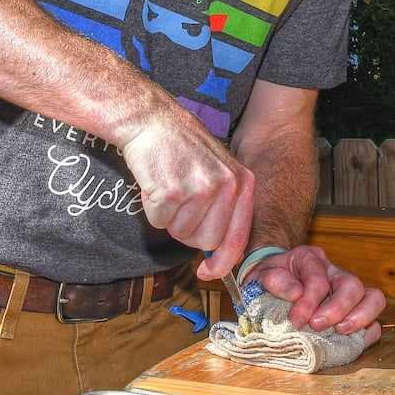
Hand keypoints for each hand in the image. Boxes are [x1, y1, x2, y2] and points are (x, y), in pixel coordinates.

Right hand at [119, 108, 256, 263]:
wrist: (152, 120)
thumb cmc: (182, 148)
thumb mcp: (219, 171)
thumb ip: (226, 208)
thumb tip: (221, 253)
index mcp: (243, 182)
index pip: (238, 237)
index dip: (222, 262)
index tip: (208, 273)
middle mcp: (226, 186)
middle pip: (207, 241)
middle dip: (188, 233)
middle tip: (179, 208)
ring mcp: (199, 188)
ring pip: (181, 234)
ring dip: (168, 218)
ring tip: (168, 188)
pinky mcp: (171, 191)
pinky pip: (159, 222)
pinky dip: (152, 210)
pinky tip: (155, 184)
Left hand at [238, 245, 385, 345]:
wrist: (272, 283)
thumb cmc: (269, 280)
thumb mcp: (261, 274)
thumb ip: (274, 280)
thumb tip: (296, 293)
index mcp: (310, 259)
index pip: (318, 278)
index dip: (309, 301)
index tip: (296, 320)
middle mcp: (334, 272)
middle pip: (352, 284)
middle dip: (337, 308)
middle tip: (317, 325)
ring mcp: (348, 290)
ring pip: (373, 297)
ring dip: (361, 317)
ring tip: (341, 332)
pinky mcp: (355, 309)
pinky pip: (373, 318)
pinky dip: (369, 330)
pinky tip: (353, 341)